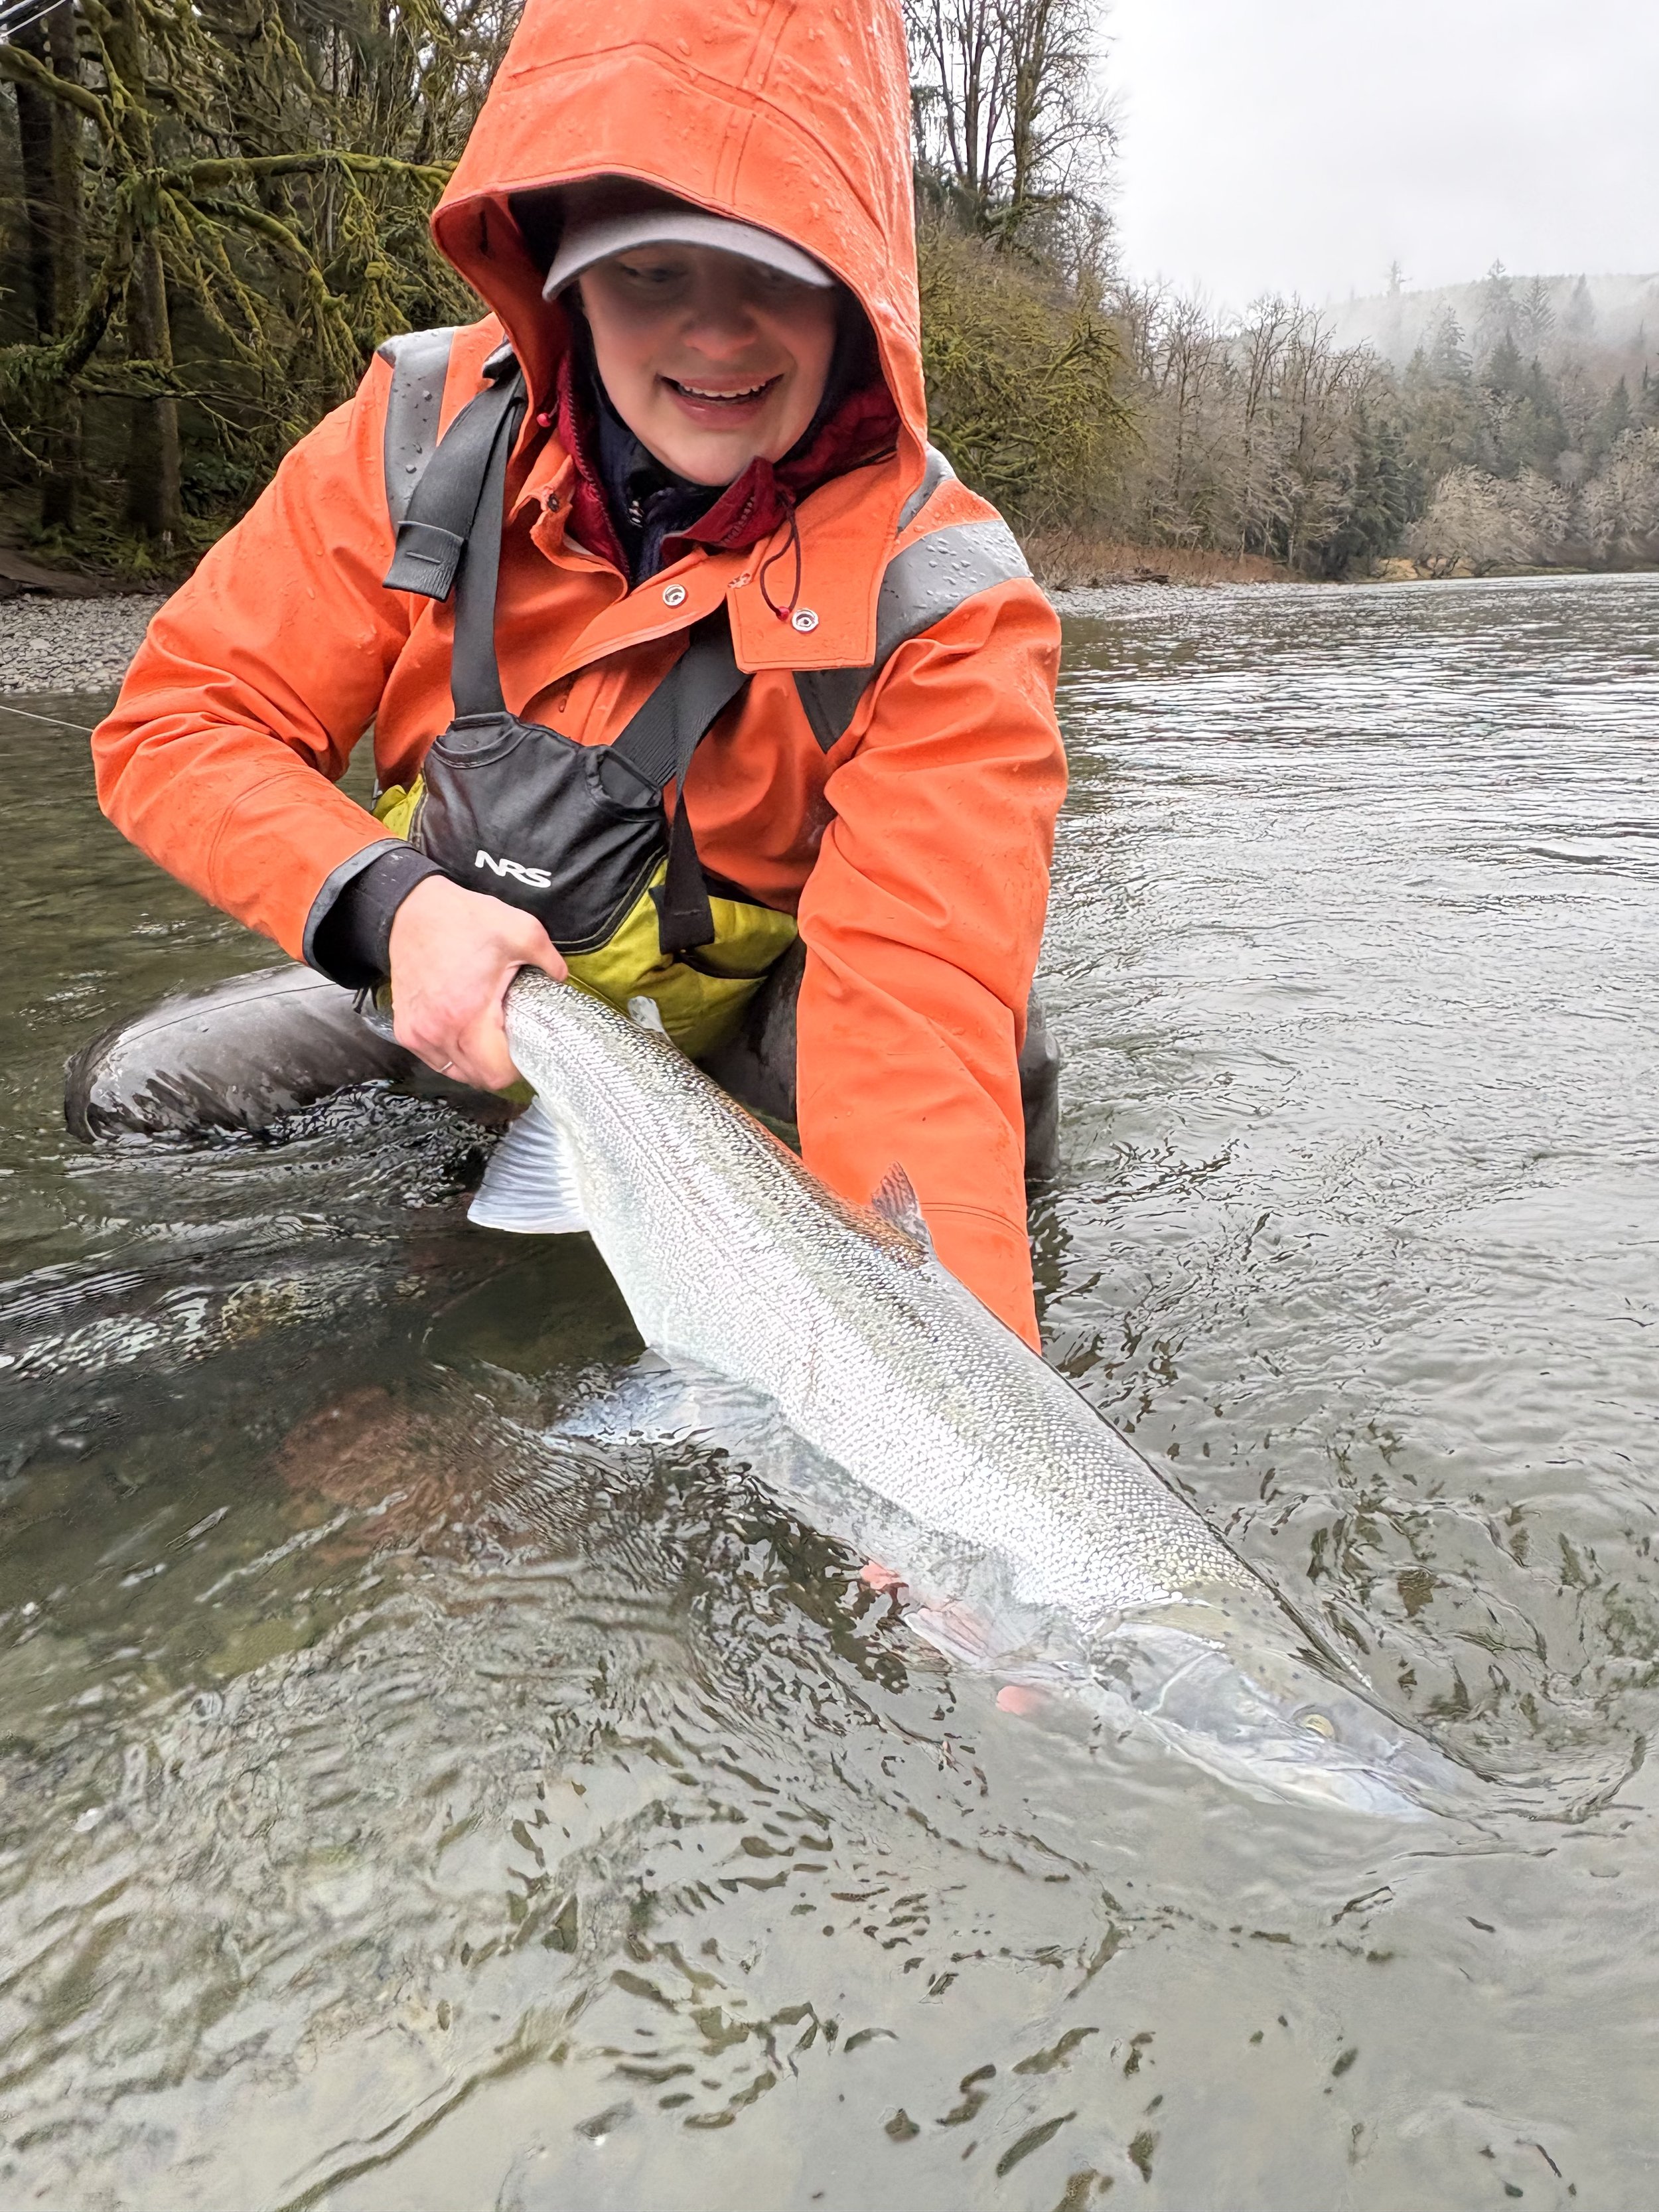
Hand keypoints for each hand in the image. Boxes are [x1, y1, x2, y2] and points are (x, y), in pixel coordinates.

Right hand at [387, 875, 565, 1089]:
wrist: (411, 910)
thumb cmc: (462, 920)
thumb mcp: (521, 930)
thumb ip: (550, 959)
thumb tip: (562, 979)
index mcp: (468, 1015)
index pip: (497, 1074)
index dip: (517, 1067)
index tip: (528, 1046)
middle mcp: (438, 1032)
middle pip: (479, 1078)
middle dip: (500, 1065)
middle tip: (512, 1038)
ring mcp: (418, 1034)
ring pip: (456, 1072)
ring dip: (476, 1061)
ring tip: (488, 1031)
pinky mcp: (405, 1029)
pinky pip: (436, 1059)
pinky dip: (454, 1053)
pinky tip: (464, 1027)